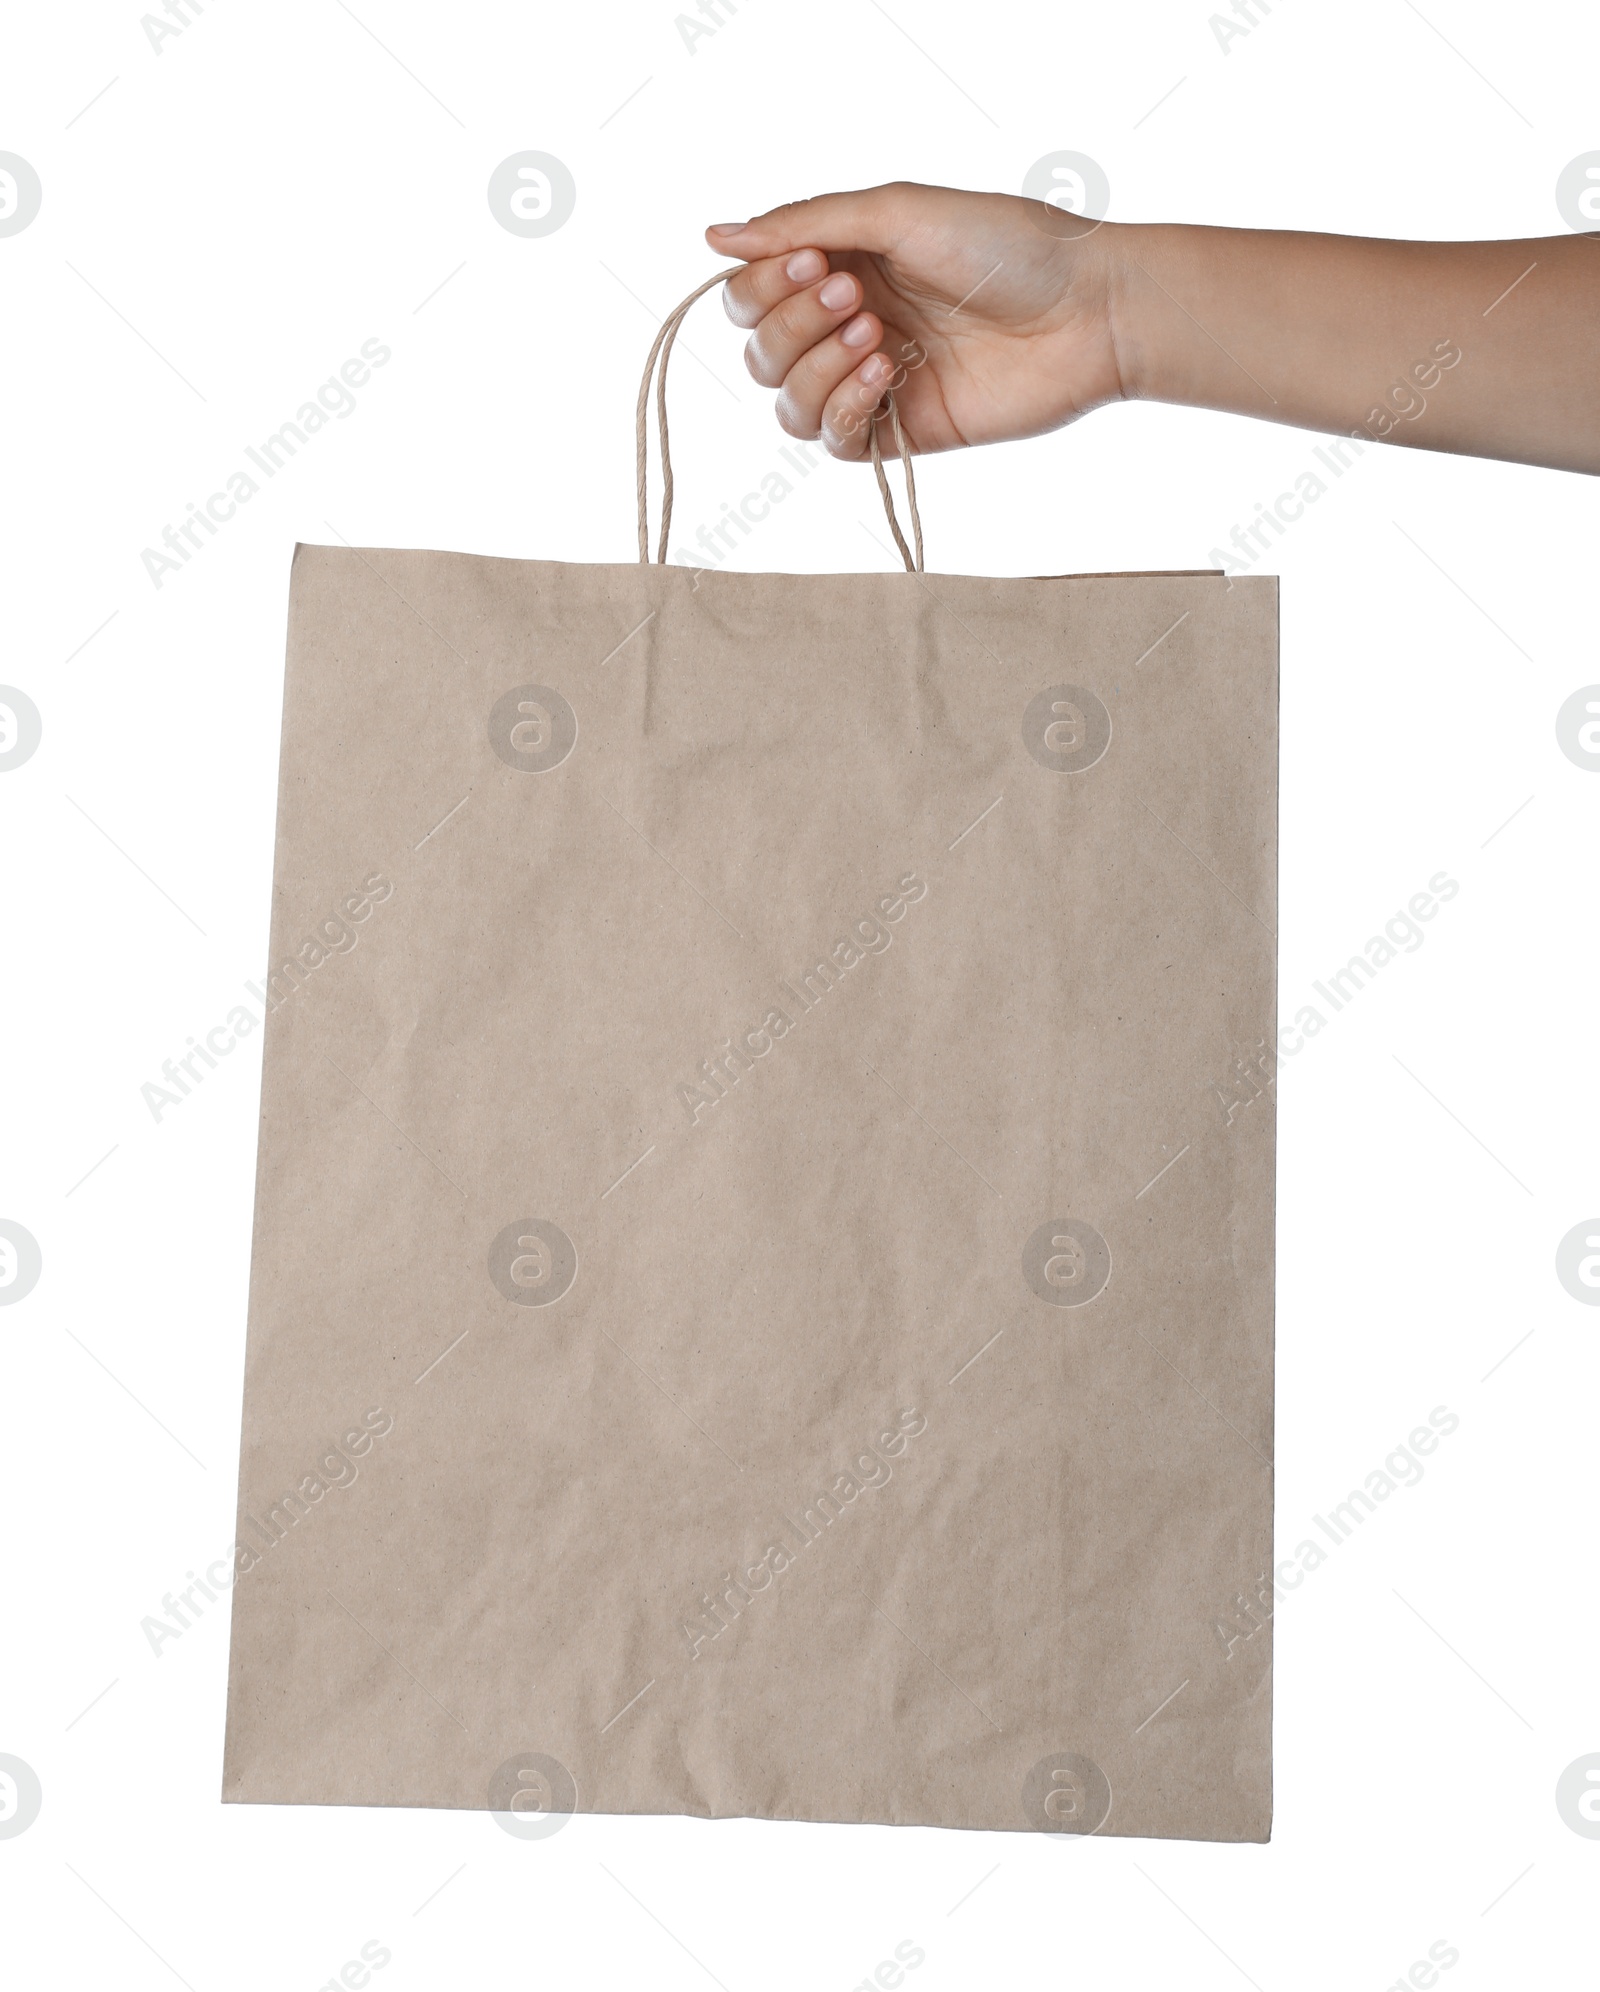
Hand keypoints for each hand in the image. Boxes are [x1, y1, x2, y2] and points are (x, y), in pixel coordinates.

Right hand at [706, 181, 1126, 461]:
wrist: (1086, 310)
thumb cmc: (1008, 247)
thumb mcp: (897, 212)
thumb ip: (803, 223)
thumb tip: (713, 237)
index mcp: (841, 265)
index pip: (750, 294)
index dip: (762, 286)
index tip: (814, 262)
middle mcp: (847, 325)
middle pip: (760, 351)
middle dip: (793, 325)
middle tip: (856, 298)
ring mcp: (872, 383)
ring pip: (787, 404)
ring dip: (817, 368)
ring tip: (879, 339)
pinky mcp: (902, 431)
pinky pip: (833, 441)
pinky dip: (844, 409)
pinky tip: (887, 378)